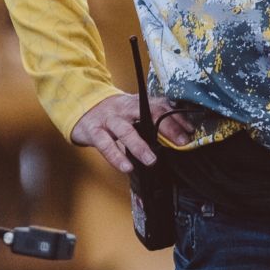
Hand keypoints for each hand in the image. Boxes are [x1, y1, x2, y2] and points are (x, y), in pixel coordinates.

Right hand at [71, 91, 194, 177]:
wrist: (80, 105)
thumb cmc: (113, 113)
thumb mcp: (132, 110)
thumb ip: (152, 117)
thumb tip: (181, 130)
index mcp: (136, 103)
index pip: (160, 106)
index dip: (176, 119)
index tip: (190, 132)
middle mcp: (124, 108)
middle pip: (147, 113)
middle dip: (166, 127)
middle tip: (180, 142)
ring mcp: (108, 119)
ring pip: (125, 130)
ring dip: (139, 146)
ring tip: (151, 160)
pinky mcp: (93, 131)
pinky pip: (105, 144)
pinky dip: (116, 156)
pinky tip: (126, 167)